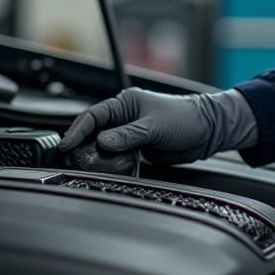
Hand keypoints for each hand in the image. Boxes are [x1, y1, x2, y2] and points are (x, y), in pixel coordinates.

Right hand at [57, 86, 257, 165]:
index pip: (94, 115)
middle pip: (95, 131)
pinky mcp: (137, 148)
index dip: (78, 130)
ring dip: (96, 156)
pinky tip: (104, 172)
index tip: (66, 145)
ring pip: (105, 146)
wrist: (208, 131)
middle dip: (82, 145)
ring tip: (83, 168)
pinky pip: (118, 157)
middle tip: (70, 160)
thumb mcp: (154, 127)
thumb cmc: (185, 119)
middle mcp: (125, 117)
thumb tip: (102, 142)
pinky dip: (110, 164)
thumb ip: (128, 135)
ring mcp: (130, 133)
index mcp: (126, 103)